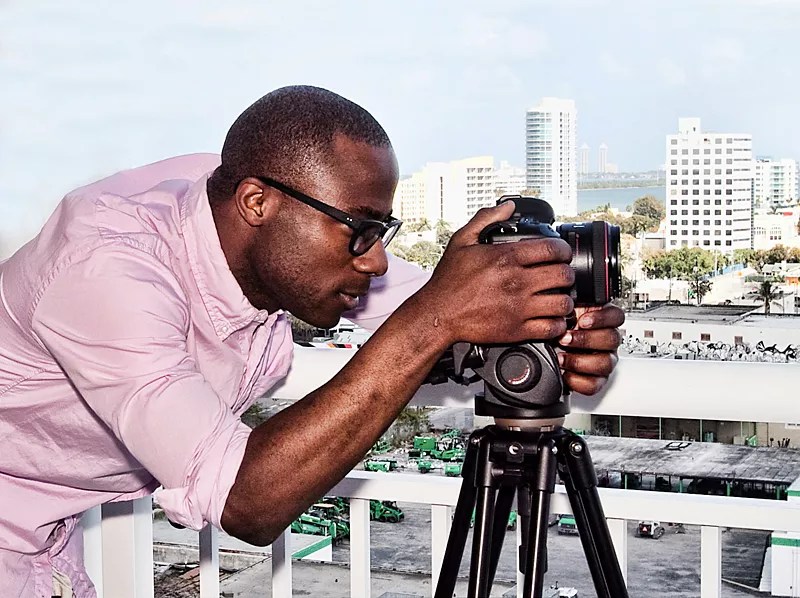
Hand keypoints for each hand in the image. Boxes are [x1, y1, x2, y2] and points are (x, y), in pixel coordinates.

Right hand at [414, 200, 574, 346]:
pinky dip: (557, 324)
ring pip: (562, 303)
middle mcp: (516, 282)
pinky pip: (552, 328)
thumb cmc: (448, 281)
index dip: (563, 250)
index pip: (552, 249)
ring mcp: (518, 308)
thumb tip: (508, 206)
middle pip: (563, 275)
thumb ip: (486, 219)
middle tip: (561, 275)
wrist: (437, 314)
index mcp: (506, 258)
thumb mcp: (462, 241)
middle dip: (567, 274)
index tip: (561, 254)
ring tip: (559, 297)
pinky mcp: (517, 330)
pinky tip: (551, 318)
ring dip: (565, 299)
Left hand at [556, 304, 624, 394]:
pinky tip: (565, 373)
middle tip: (565, 339)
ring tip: (561, 357)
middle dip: (586, 340)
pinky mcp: (595, 380)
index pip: (617, 316)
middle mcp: (606, 341)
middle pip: (612, 340)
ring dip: (580, 361)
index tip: (583, 320)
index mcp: (601, 321)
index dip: (602, 318)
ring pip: (605, 363)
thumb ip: (566, 305)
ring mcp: (603, 360)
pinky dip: (577, 380)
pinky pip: (594, 384)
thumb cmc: (554, 329)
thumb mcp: (559, 312)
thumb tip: (562, 298)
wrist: (545, 349)